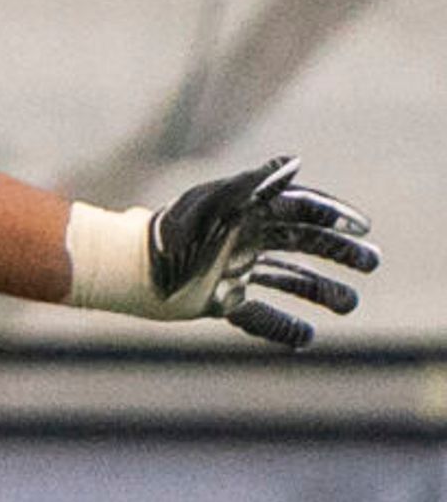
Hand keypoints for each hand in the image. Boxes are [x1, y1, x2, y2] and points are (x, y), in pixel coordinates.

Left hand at [69, 156, 373, 347]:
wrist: (129, 271)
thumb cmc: (169, 234)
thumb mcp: (211, 205)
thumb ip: (251, 185)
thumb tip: (294, 163)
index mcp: (245, 213)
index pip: (299, 209)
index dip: (333, 215)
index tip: (363, 228)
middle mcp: (244, 240)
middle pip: (304, 244)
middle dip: (340, 253)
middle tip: (371, 264)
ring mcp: (234, 270)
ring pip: (288, 280)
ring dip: (320, 291)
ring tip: (350, 304)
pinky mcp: (219, 300)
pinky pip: (258, 315)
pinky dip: (282, 326)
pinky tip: (306, 338)